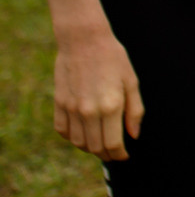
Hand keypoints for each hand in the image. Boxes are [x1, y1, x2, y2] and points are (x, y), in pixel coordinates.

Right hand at [54, 25, 141, 160]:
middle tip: (113, 153)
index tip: (124, 155)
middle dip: (106, 154)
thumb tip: (133, 135)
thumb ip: (134, 111)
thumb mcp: (132, 82)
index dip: (119, 154)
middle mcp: (89, 111)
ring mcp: (71, 108)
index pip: (113, 144)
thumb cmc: (113, 58)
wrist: (84, 41)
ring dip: (89, 147)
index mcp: (111, 106)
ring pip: (78, 142)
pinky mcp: (59, 103)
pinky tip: (82, 133)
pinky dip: (71, 137)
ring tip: (99, 144)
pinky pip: (62, 130)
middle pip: (95, 147)